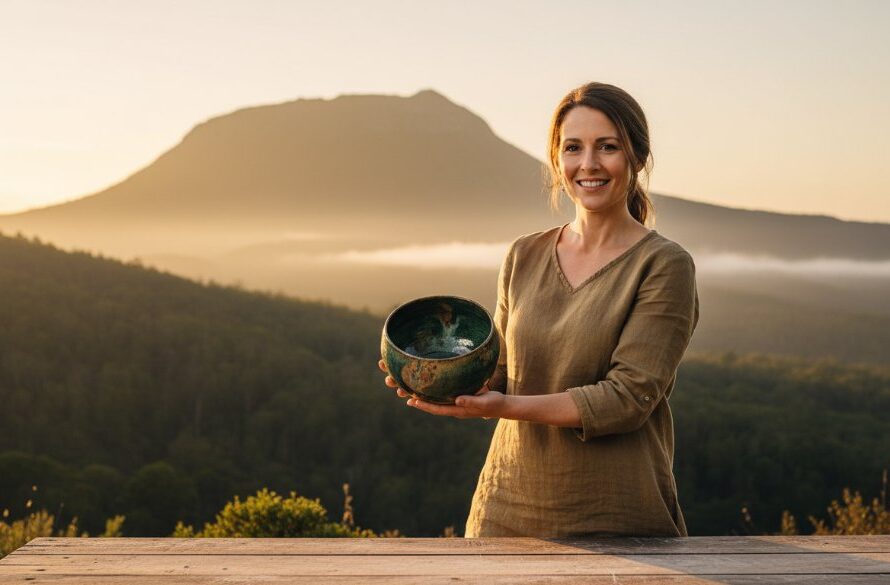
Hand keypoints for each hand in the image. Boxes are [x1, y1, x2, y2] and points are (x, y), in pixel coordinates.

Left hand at [377, 360, 505, 418]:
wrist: (501, 405)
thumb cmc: (493, 404)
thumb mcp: (483, 401)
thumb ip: (471, 400)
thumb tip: (457, 399)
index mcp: (457, 409)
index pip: (436, 408)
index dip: (423, 405)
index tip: (410, 401)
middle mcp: (452, 406)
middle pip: (431, 404)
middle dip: (417, 398)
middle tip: (401, 391)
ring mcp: (454, 402)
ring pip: (434, 398)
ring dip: (421, 393)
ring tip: (407, 387)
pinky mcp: (457, 395)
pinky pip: (441, 394)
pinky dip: (432, 390)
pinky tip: (426, 383)